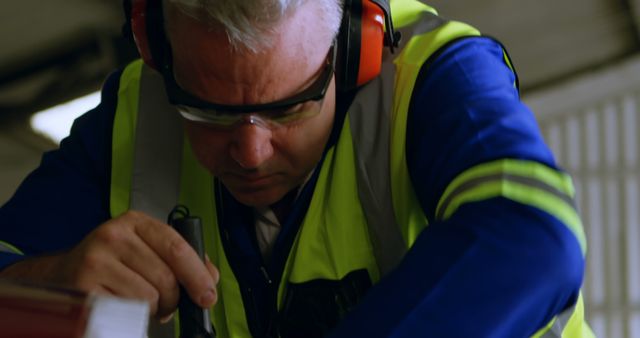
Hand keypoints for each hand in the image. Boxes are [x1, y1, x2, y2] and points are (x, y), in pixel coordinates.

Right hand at [0, 210, 219, 318]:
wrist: (61, 276)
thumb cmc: (114, 265)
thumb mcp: (146, 250)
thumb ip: (182, 259)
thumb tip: (210, 278)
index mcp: (134, 222)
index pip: (176, 246)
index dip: (197, 274)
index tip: (208, 296)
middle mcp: (112, 235)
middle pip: (165, 277)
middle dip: (174, 298)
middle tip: (167, 304)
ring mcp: (94, 261)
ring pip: (148, 297)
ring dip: (153, 309)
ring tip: (141, 304)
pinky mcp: (82, 288)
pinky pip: (126, 311)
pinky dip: (133, 317)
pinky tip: (125, 309)